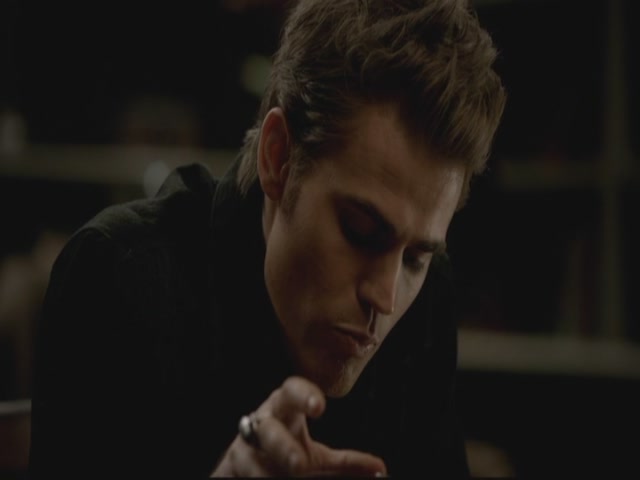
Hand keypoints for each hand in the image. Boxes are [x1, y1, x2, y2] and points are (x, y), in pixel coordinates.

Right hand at [211, 376, 386, 476]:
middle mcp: (261, 423)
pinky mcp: (229, 468)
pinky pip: (244, 475)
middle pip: (268, 429)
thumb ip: (346, 462)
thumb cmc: (287, 451)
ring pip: (251, 459)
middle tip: (298, 465)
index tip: (320, 408)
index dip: (303, 396)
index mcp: (285, 408)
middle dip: (282, 446)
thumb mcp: (317, 457)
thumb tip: (381, 468)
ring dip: (267, 474)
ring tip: (282, 479)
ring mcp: (242, 448)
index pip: (291, 390)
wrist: (243, 467)